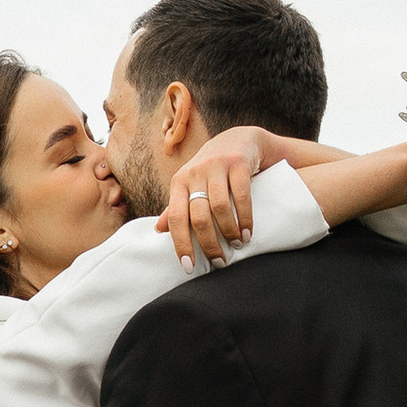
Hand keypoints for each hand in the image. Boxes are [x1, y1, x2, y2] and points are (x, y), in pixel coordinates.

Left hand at [162, 124, 267, 260]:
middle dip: (208, 243)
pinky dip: (245, 218)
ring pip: (219, 207)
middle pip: (198, 216)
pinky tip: (247, 232)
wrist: (238, 140)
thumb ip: (176, 207)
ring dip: (228, 231)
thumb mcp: (190, 185)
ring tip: (236, 245)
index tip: (188, 266)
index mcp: (179, 182)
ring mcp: (216, 166)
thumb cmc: (210, 170)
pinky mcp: (238, 163)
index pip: (175, 217)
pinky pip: (241, 196)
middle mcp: (195, 172)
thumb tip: (158, 230)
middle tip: (219, 261)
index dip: (180, 243)